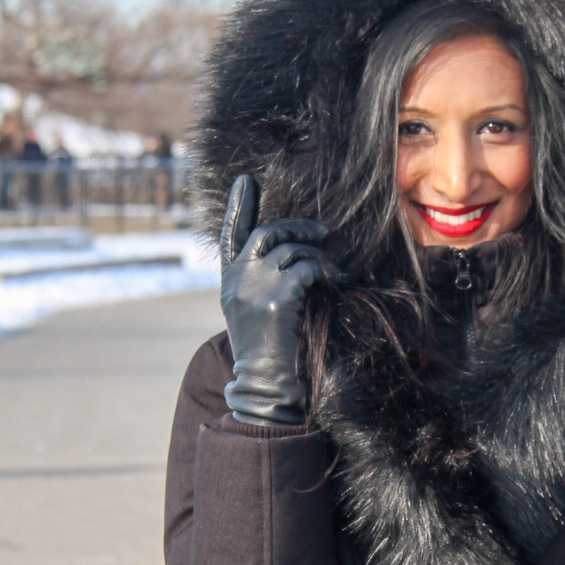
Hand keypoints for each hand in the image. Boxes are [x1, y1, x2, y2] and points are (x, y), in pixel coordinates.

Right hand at [219, 174, 353, 424]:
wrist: (264, 382)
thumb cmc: (267, 351)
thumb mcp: (254, 311)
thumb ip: (261, 282)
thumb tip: (290, 257)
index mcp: (229, 282)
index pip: (230, 236)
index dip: (239, 207)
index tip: (245, 181)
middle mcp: (237, 280)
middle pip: (267, 234)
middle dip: (298, 227)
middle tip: (323, 232)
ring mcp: (254, 287)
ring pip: (292, 251)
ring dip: (318, 256)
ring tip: (333, 270)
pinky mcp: (276, 298)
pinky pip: (307, 269)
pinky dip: (325, 271)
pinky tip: (335, 281)